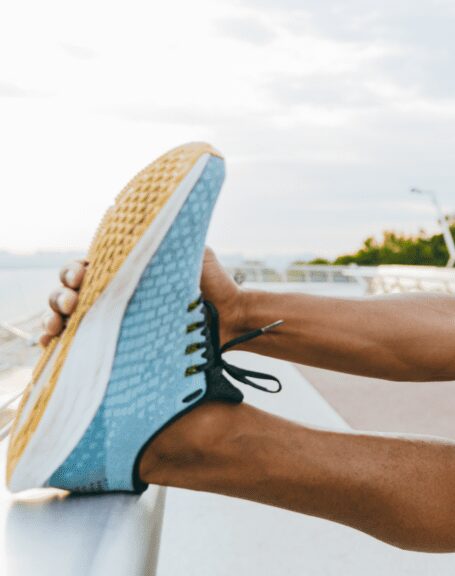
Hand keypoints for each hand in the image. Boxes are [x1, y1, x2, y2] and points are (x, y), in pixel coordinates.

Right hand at [38, 246, 247, 347]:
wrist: (229, 316)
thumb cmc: (212, 281)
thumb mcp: (191, 251)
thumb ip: (166, 236)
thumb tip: (147, 210)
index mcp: (123, 270)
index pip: (83, 268)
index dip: (73, 272)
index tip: (79, 277)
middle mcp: (113, 294)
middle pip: (67, 292)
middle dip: (60, 295)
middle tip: (72, 302)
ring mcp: (114, 320)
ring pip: (66, 317)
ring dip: (53, 318)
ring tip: (57, 325)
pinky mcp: (118, 344)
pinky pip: (81, 344)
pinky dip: (58, 343)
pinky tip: (49, 345)